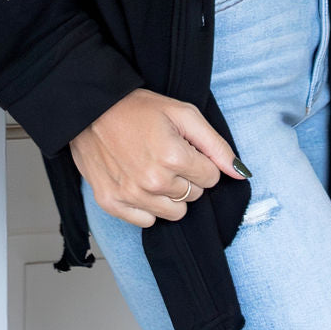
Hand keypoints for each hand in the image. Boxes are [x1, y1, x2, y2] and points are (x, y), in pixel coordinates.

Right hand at [69, 88, 247, 227]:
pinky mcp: (111, 203)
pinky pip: (147, 221)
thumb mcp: (183, 113)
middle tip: (165, 153)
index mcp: (172, 156)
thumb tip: (240, 173)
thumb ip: (215, 145)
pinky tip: (138, 181)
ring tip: (152, 167)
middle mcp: (152, 181)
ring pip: (174, 213)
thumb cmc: (137, 108)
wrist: (90, 108)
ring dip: (169, 194)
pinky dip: (147, 206)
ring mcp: (130, 195)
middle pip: (194, 195)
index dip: (200, 160)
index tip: (183, 147)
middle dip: (186, 176)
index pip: (211, 178)